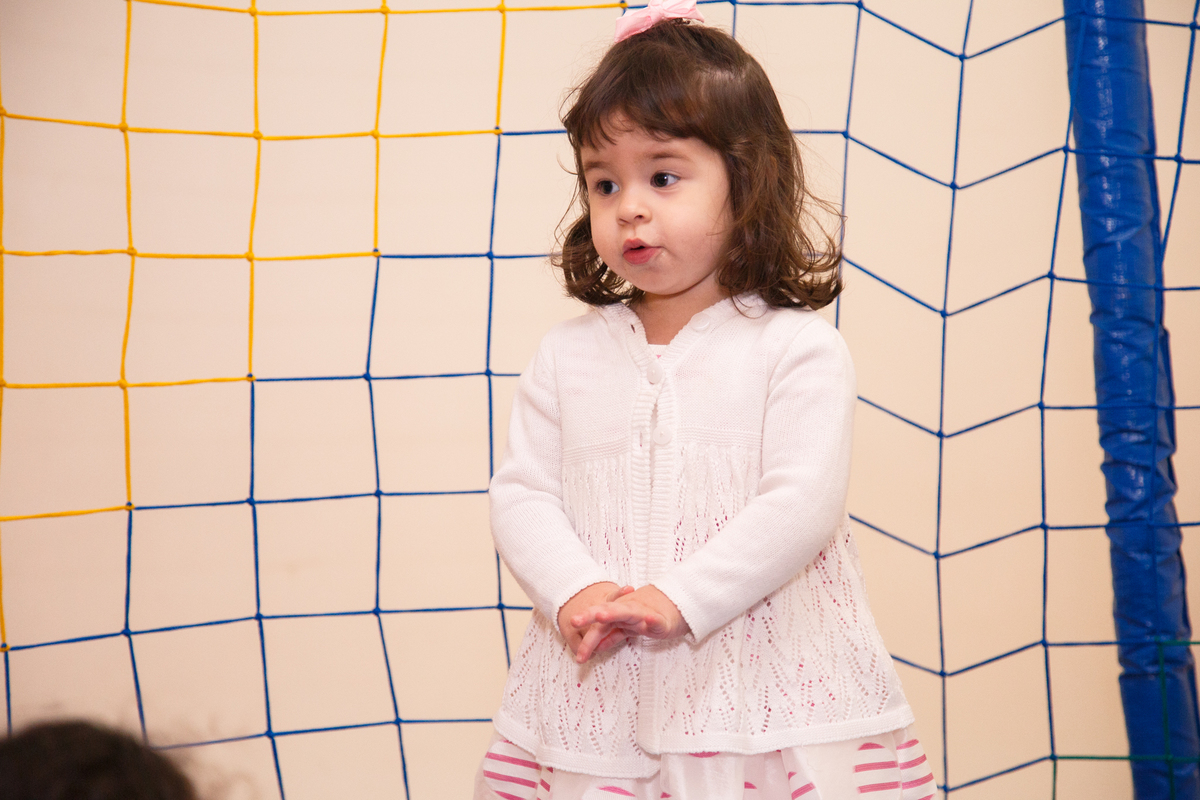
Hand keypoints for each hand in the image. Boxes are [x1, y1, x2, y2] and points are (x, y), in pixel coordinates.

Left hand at [570, 584, 689, 662]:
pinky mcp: (661, 619)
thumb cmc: (647, 617)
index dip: (587, 639)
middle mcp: (627, 610)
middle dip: (590, 616)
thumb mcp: (627, 627)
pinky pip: (655, 619)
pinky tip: (647, 619)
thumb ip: (611, 635)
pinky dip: (651, 619)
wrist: (675, 606)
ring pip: (627, 611)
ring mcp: (643, 613)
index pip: (599, 625)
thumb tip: (595, 647)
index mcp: (618, 614)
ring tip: (601, 615)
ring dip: (614, 612)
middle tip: (574, 620)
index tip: (577, 655)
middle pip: (606, 612)